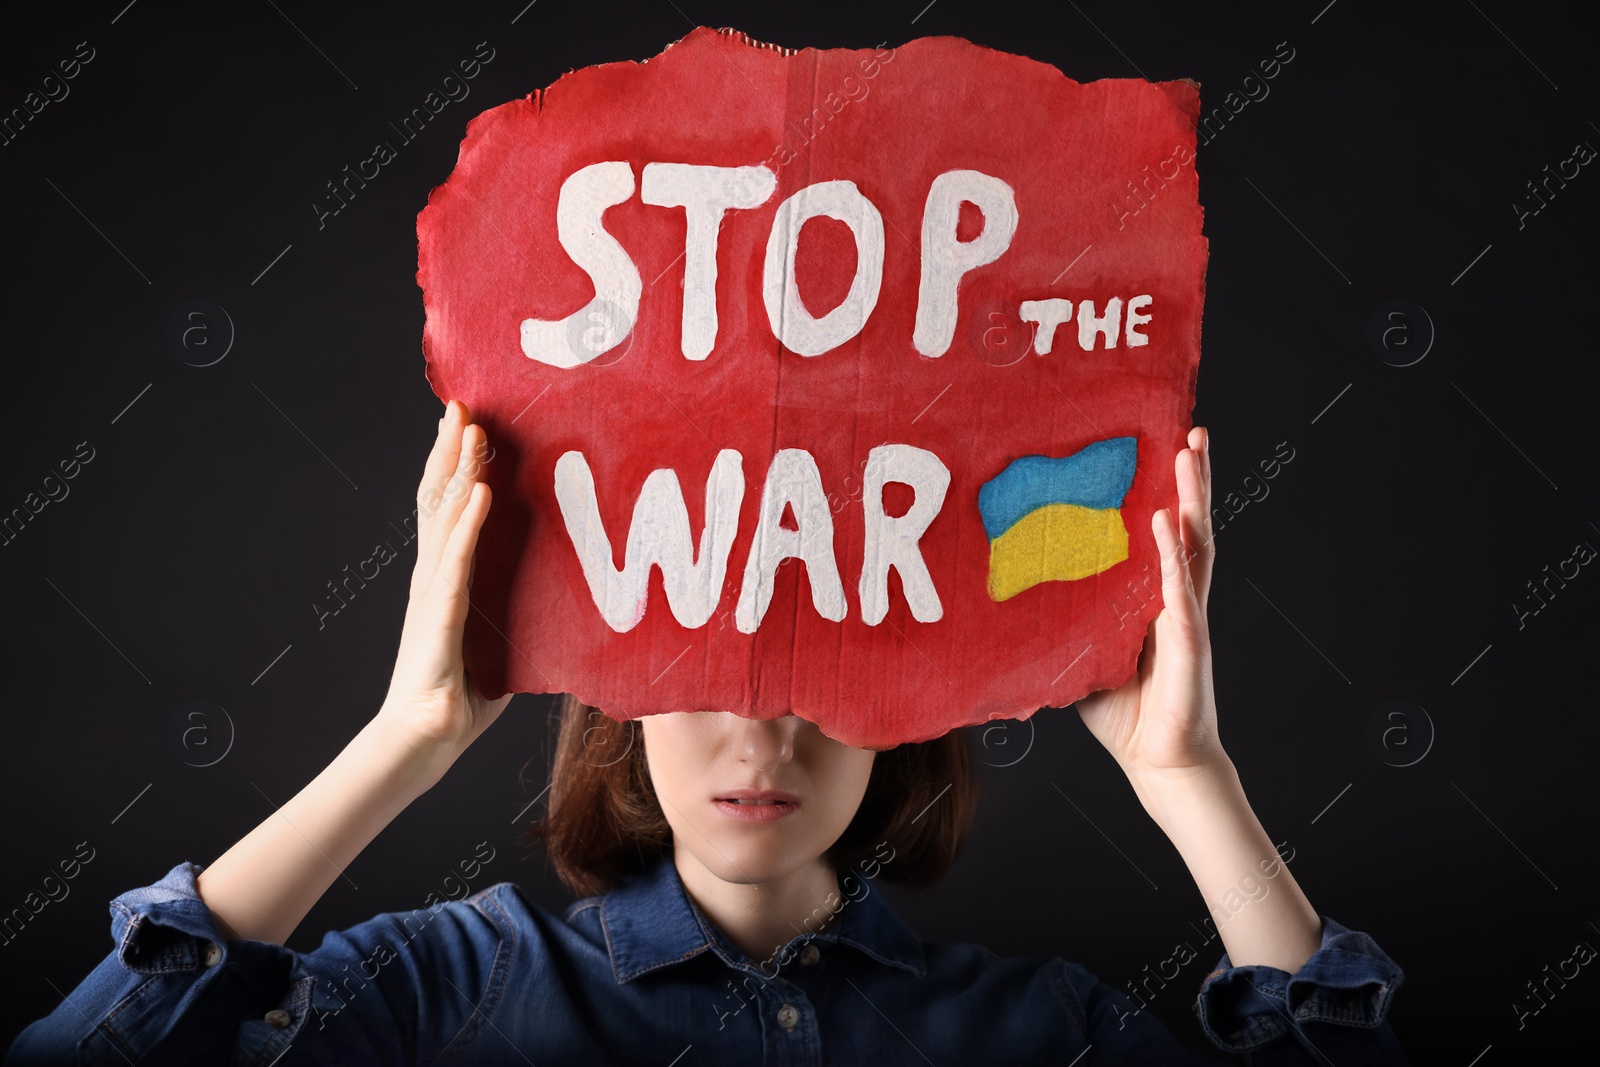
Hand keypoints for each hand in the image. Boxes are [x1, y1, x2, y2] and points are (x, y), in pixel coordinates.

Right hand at [377, 400, 512, 758]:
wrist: (424, 742)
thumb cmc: (461, 698)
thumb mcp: (501, 645)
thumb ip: (521, 617)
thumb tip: (563, 606)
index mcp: (446, 579)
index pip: (448, 509)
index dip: (455, 466)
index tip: (469, 425)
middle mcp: (433, 576)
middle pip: (438, 498)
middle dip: (451, 449)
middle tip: (463, 403)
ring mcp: (432, 593)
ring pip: (444, 516)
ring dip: (460, 469)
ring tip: (472, 428)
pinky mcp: (439, 616)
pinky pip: (456, 561)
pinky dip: (468, 523)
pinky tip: (480, 492)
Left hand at [1075, 426, 1224, 785]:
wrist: (1156, 761)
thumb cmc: (1122, 710)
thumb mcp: (1079, 653)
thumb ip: (1060, 620)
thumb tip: (1005, 594)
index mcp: (1152, 596)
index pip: (1161, 532)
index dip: (1164, 491)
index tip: (1159, 444)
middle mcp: (1175, 596)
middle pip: (1187, 524)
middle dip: (1191, 477)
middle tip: (1190, 427)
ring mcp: (1187, 616)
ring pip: (1193, 544)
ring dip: (1192, 496)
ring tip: (1189, 452)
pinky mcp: (1188, 642)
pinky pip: (1179, 590)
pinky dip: (1171, 554)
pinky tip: (1164, 521)